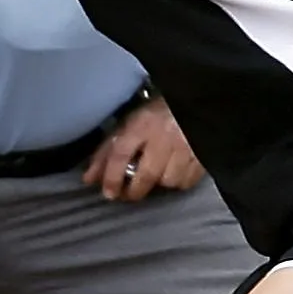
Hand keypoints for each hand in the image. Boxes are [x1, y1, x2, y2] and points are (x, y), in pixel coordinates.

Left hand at [83, 95, 203, 201]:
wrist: (192, 99)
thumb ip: (107, 152)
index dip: (111, 177)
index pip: (121, 153)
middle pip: (146, 174)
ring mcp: (186, 146)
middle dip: (134, 190)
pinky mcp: (202, 154)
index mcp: (142, 123)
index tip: (108, 192)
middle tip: (128, 194)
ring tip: (155, 176)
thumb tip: (89, 178)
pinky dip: (178, 182)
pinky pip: (187, 181)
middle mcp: (163, 135)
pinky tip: (174, 172)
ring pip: (168, 180)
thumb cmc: (157, 113)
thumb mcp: (129, 124)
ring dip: (158, 183)